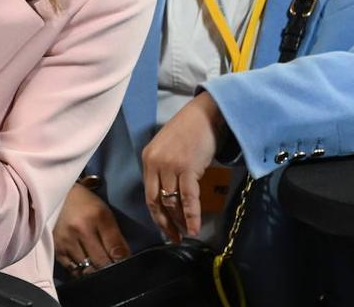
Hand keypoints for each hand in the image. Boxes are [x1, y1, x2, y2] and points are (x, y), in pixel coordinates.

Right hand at [54, 181, 130, 273]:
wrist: (57, 195)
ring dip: (95, 270)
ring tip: (96, 264)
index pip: (116, 249)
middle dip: (109, 267)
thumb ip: (116, 237)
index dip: (122, 261)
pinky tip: (83, 264)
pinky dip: (80, 271)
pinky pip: (72, 269)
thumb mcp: (105, 214)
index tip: (123, 263)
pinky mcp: (56, 248)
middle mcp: (80, 229)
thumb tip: (123, 260)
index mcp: (97, 217)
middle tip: (110, 266)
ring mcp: (66, 240)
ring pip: (87, 269)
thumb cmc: (85, 204)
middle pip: (101, 262)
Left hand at [141, 91, 225, 240]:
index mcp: (148, 159)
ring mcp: (170, 166)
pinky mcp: (187, 168)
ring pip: (171, 202)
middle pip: (156, 201)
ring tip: (187, 235)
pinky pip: (187, 198)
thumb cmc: (190, 131)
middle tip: (174, 238)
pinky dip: (191, 216)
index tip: (165, 229)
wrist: (206, 114)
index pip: (148, 194)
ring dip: (180, 221)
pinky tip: (195, 228)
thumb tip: (170, 195)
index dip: (157, 215)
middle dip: (165, 223)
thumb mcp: (168, 149)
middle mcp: (155, 164)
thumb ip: (164, 169)